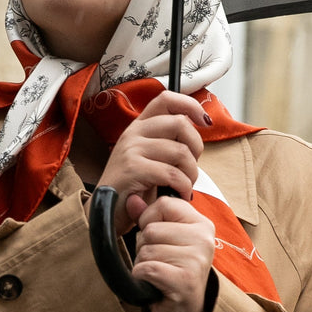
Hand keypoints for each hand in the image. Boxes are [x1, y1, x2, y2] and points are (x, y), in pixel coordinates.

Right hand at [95, 90, 211, 235]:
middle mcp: (134, 133)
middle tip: (191, 168)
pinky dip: (183, 187)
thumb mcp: (150, 158)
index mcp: (140, 127)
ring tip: (184, 186)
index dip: (190, 105)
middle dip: (196, 147)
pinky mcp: (133, 169)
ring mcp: (132, 149)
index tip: (205, 122)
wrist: (105, 212)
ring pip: (180, 151)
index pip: (167, 99)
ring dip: (191, 173)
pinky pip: (172, 173)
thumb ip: (168, 142)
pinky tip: (179, 194)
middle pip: (180, 123)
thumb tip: (198, 129)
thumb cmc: (133, 188)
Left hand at [130, 193, 215, 311]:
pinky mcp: (185, 280)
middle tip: (160, 262)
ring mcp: (197, 260)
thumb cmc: (173, 273)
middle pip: (151, 229)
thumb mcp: (164, 240)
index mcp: (202, 224)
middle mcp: (204, 239)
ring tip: (159, 274)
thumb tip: (132, 198)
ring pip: (147, 250)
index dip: (149, 219)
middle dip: (145, 247)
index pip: (164, 204)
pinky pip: (147, 268)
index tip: (157, 237)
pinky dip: (142, 278)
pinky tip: (154, 285)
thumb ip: (147, 217)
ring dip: (144, 264)